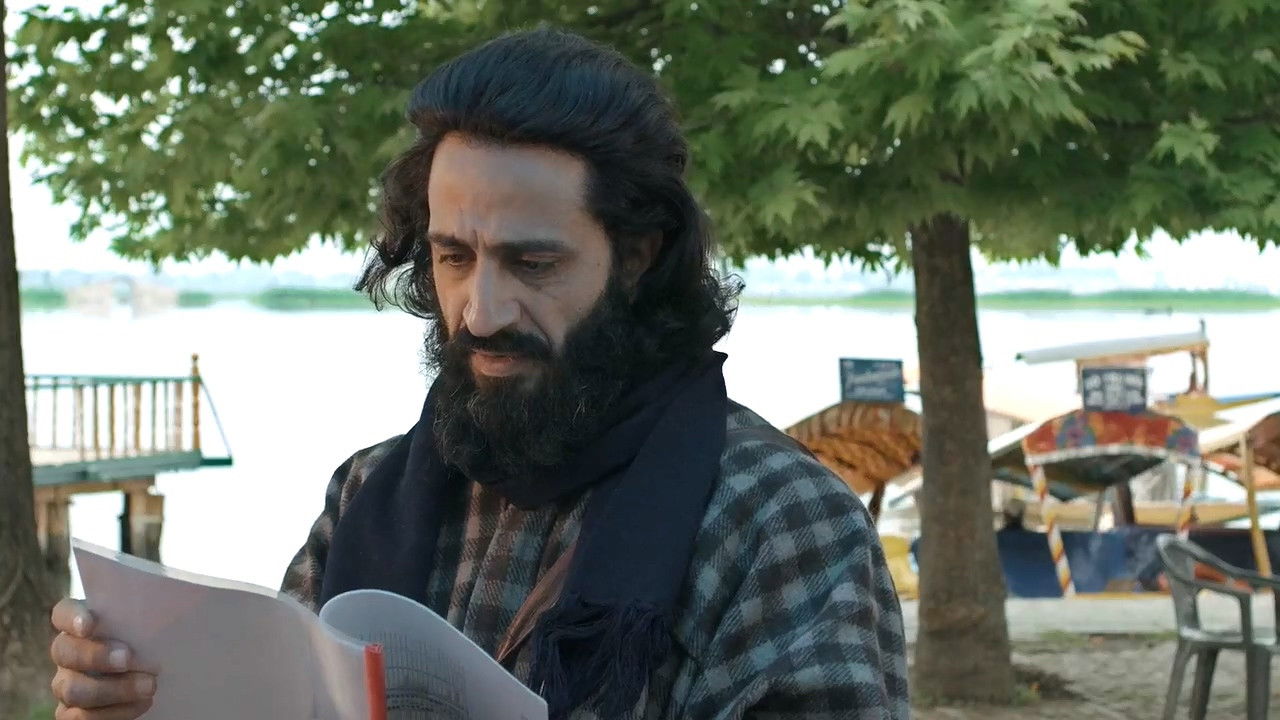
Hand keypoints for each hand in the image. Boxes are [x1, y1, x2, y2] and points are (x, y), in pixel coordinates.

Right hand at [50, 598, 156, 719]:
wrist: (155, 678)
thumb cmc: (154, 644)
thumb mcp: (153, 628)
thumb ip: (150, 617)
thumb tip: (173, 607)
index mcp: (82, 624)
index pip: (64, 613)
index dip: (72, 617)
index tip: (90, 624)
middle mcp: (67, 652)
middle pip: (64, 651)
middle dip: (96, 656)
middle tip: (128, 658)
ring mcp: (66, 684)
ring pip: (72, 689)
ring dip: (112, 690)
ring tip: (149, 686)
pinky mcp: (71, 712)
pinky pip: (79, 718)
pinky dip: (112, 713)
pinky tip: (140, 704)